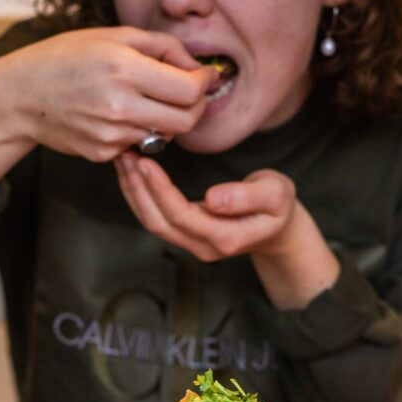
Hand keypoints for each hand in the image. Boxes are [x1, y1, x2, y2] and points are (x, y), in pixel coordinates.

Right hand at [0, 27, 215, 190]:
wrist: (21, 95)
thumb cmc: (65, 58)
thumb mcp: (113, 36)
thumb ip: (162, 47)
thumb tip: (196, 67)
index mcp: (124, 69)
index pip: (188, 90)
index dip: (203, 84)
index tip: (202, 77)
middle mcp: (119, 106)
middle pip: (185, 121)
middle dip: (195, 107)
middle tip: (189, 95)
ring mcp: (111, 134)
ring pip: (163, 135)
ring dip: (164, 119)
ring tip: (144, 100)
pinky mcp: (103, 154)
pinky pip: (138, 145)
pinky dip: (137, 131)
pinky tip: (116, 115)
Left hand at [114, 152, 339, 308]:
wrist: (278, 229)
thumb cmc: (278, 207)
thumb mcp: (275, 195)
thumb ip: (247, 197)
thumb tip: (214, 199)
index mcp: (224, 238)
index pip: (181, 215)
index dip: (159, 190)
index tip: (144, 162)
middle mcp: (202, 247)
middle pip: (158, 221)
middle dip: (137, 188)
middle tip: (124, 154)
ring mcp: (191, 244)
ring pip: (152, 221)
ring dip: (133, 191)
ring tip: (122, 159)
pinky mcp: (184, 235)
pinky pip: (155, 217)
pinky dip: (140, 194)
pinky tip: (132, 172)